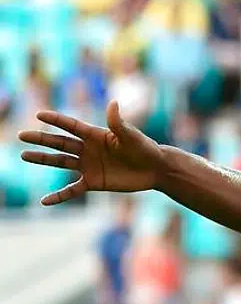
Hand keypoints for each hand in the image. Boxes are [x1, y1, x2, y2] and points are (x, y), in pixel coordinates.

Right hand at [18, 102, 164, 204]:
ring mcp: (89, 166)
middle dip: (41, 139)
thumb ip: (118, 122)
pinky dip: (59, 196)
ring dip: (43, 160)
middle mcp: (88, 149)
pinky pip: (73, 190)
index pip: (71, 126)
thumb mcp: (131, 135)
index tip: (39, 115)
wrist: (155, 169)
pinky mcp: (94, 182)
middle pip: (60, 143)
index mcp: (95, 135)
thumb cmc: (145, 148)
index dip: (56, 120)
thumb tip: (113, 103)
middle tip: (22, 136)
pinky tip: (44, 201)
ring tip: (24, 155)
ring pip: (61, 162)